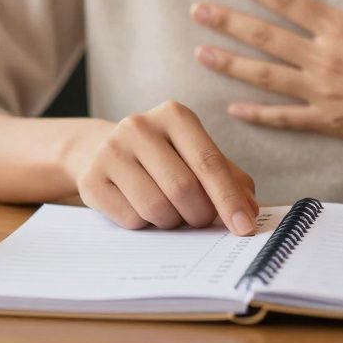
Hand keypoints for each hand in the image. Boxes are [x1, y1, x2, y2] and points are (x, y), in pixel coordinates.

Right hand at [64, 101, 259, 234]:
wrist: (100, 150)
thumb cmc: (162, 157)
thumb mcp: (196, 156)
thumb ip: (229, 179)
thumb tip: (250, 211)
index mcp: (174, 115)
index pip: (209, 162)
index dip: (229, 199)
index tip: (244, 227)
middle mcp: (139, 126)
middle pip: (184, 189)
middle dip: (199, 215)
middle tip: (198, 219)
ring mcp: (111, 151)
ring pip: (157, 208)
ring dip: (172, 222)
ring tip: (168, 211)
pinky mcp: (91, 178)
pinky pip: (131, 220)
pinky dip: (145, 225)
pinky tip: (140, 208)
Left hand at [190, 0, 342, 148]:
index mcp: (339, 28)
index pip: (286, 1)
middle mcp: (322, 59)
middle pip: (265, 37)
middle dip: (228, 22)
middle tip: (196, 11)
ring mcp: (322, 92)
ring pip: (265, 77)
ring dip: (231, 64)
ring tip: (200, 54)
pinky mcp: (328, 121)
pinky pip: (285, 118)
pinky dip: (258, 115)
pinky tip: (233, 110)